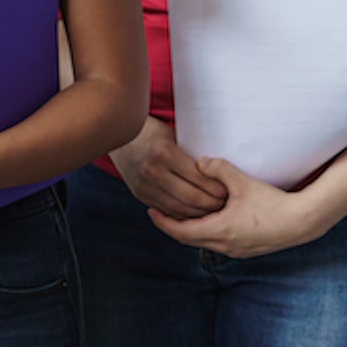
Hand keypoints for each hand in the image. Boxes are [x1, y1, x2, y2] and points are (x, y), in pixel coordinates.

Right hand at [109, 117, 227, 219]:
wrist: (117, 134)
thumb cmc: (152, 131)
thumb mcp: (172, 135)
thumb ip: (190, 154)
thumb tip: (218, 171)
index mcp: (165, 153)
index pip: (200, 178)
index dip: (218, 188)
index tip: (229, 190)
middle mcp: (153, 171)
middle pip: (192, 198)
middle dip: (213, 204)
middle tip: (225, 203)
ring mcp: (144, 184)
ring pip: (180, 209)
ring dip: (199, 213)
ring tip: (213, 210)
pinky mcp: (139, 193)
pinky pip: (166, 210)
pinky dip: (183, 214)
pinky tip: (194, 212)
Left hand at [148, 158, 320, 258]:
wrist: (302, 222)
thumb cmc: (272, 202)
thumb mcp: (242, 181)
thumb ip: (218, 169)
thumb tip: (199, 161)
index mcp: (219, 230)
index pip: (180, 232)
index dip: (163, 222)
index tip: (149, 211)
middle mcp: (225, 245)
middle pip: (188, 239)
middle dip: (172, 225)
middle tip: (158, 211)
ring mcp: (236, 251)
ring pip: (203, 242)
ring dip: (189, 229)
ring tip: (179, 213)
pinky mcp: (246, 250)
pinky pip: (217, 243)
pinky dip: (205, 232)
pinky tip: (206, 218)